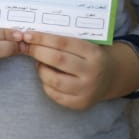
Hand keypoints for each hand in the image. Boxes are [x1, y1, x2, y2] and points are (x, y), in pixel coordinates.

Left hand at [13, 30, 138, 109]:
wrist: (112, 77)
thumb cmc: (91, 56)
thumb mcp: (86, 44)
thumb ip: (65, 40)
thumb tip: (32, 36)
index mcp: (94, 54)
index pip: (63, 43)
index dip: (42, 38)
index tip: (27, 35)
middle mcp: (92, 73)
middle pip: (57, 60)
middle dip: (37, 51)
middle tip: (26, 47)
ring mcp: (87, 90)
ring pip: (53, 79)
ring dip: (40, 69)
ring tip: (40, 63)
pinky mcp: (80, 103)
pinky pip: (54, 94)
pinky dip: (45, 83)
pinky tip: (47, 76)